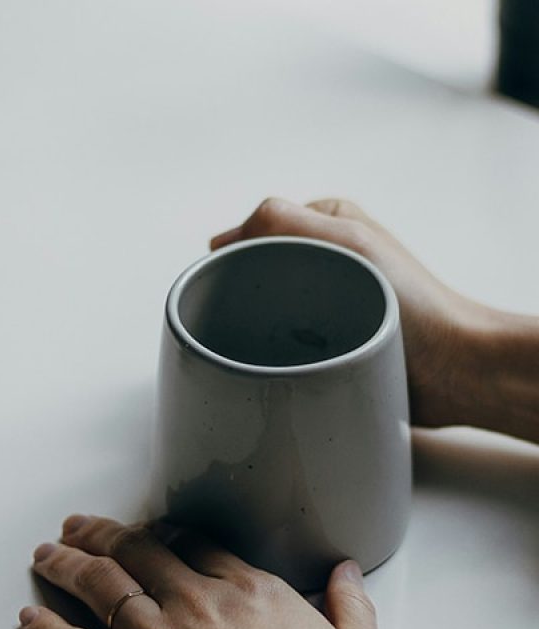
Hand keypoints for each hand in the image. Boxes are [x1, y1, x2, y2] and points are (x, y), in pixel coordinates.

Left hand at [20, 515, 389, 628]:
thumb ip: (351, 607)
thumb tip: (348, 573)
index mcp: (245, 592)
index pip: (190, 544)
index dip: (160, 531)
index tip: (144, 529)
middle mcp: (193, 604)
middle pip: (135, 552)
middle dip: (101, 534)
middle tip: (77, 524)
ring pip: (99, 588)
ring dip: (66, 566)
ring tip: (45, 553)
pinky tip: (30, 618)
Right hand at [211, 198, 487, 428]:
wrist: (450, 368)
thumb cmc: (411, 301)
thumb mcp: (346, 239)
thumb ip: (284, 220)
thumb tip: (223, 240)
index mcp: (328, 225)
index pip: (258, 229)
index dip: (232, 254)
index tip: (218, 282)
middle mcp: (325, 260)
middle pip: (258, 270)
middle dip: (239, 293)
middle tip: (229, 319)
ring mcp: (325, 302)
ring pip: (266, 309)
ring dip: (253, 326)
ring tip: (251, 344)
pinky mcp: (326, 342)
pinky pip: (283, 342)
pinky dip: (270, 351)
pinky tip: (268, 363)